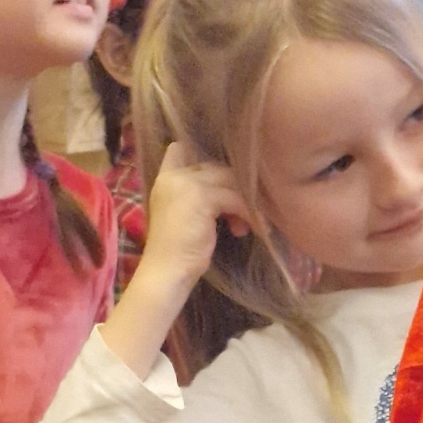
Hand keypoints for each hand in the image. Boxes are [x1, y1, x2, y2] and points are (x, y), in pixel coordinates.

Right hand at [138, 142, 251, 292]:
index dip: (204, 156)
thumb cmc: (176, 251)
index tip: (224, 177)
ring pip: (230, 181)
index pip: (179, 149)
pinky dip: (250, 214)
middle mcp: (174, 176)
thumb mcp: (186, 215)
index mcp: (165, 179)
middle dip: (236, 189)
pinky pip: (236, 199)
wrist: (165, 273)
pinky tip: (258, 229)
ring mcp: (186, 185)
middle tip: (247, 214)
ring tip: (252, 225)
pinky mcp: (201, 198)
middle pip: (217, 167)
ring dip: (247, 202)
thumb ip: (199, 197)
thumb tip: (236, 188)